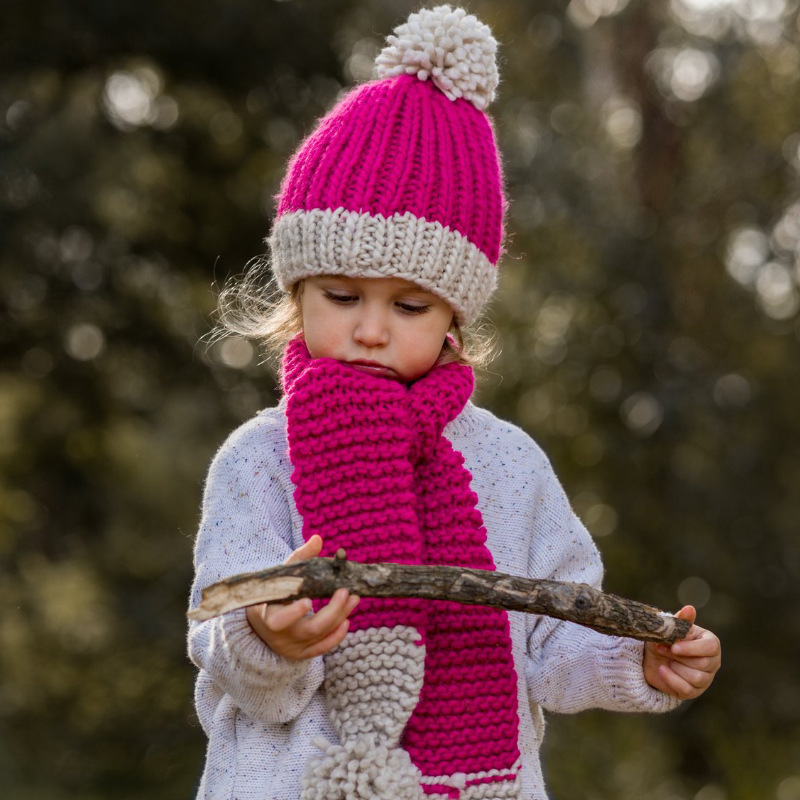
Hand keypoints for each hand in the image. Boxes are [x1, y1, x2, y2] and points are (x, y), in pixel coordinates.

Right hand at [245, 534, 359, 660]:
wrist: (260, 626)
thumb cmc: (273, 594)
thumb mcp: (281, 577)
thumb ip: (299, 558)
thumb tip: (318, 539)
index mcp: (267, 615)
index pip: (278, 620)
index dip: (294, 613)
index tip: (309, 600)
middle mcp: (279, 635)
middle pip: (309, 629)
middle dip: (331, 611)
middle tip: (346, 591)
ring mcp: (291, 647)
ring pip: (320, 636)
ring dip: (340, 616)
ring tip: (354, 598)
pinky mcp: (302, 654)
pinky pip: (322, 648)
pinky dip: (336, 635)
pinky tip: (346, 619)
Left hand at [643, 605, 720, 698]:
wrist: (652, 656)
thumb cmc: (665, 638)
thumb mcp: (670, 628)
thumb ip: (681, 620)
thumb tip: (689, 608)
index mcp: (710, 643)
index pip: (711, 647)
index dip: (692, 648)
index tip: (674, 646)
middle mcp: (712, 662)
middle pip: (702, 664)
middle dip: (678, 657)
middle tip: (661, 648)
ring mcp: (705, 679)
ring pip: (697, 678)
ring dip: (675, 667)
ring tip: (665, 659)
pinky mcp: (694, 691)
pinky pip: (687, 690)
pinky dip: (671, 679)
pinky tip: (662, 670)